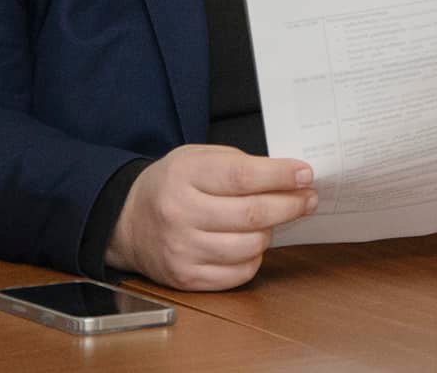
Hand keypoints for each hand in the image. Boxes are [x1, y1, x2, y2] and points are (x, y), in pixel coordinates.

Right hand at [105, 144, 317, 290]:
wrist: (127, 220)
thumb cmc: (174, 184)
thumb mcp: (200, 158)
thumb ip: (241, 164)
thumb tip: (290, 178)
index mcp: (184, 175)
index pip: (242, 176)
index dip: (280, 176)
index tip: (305, 174)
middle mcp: (180, 214)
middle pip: (251, 214)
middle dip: (290, 205)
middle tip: (309, 198)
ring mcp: (181, 249)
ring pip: (250, 246)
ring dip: (272, 232)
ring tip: (273, 220)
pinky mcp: (185, 277)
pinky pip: (238, 273)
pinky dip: (255, 258)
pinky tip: (251, 242)